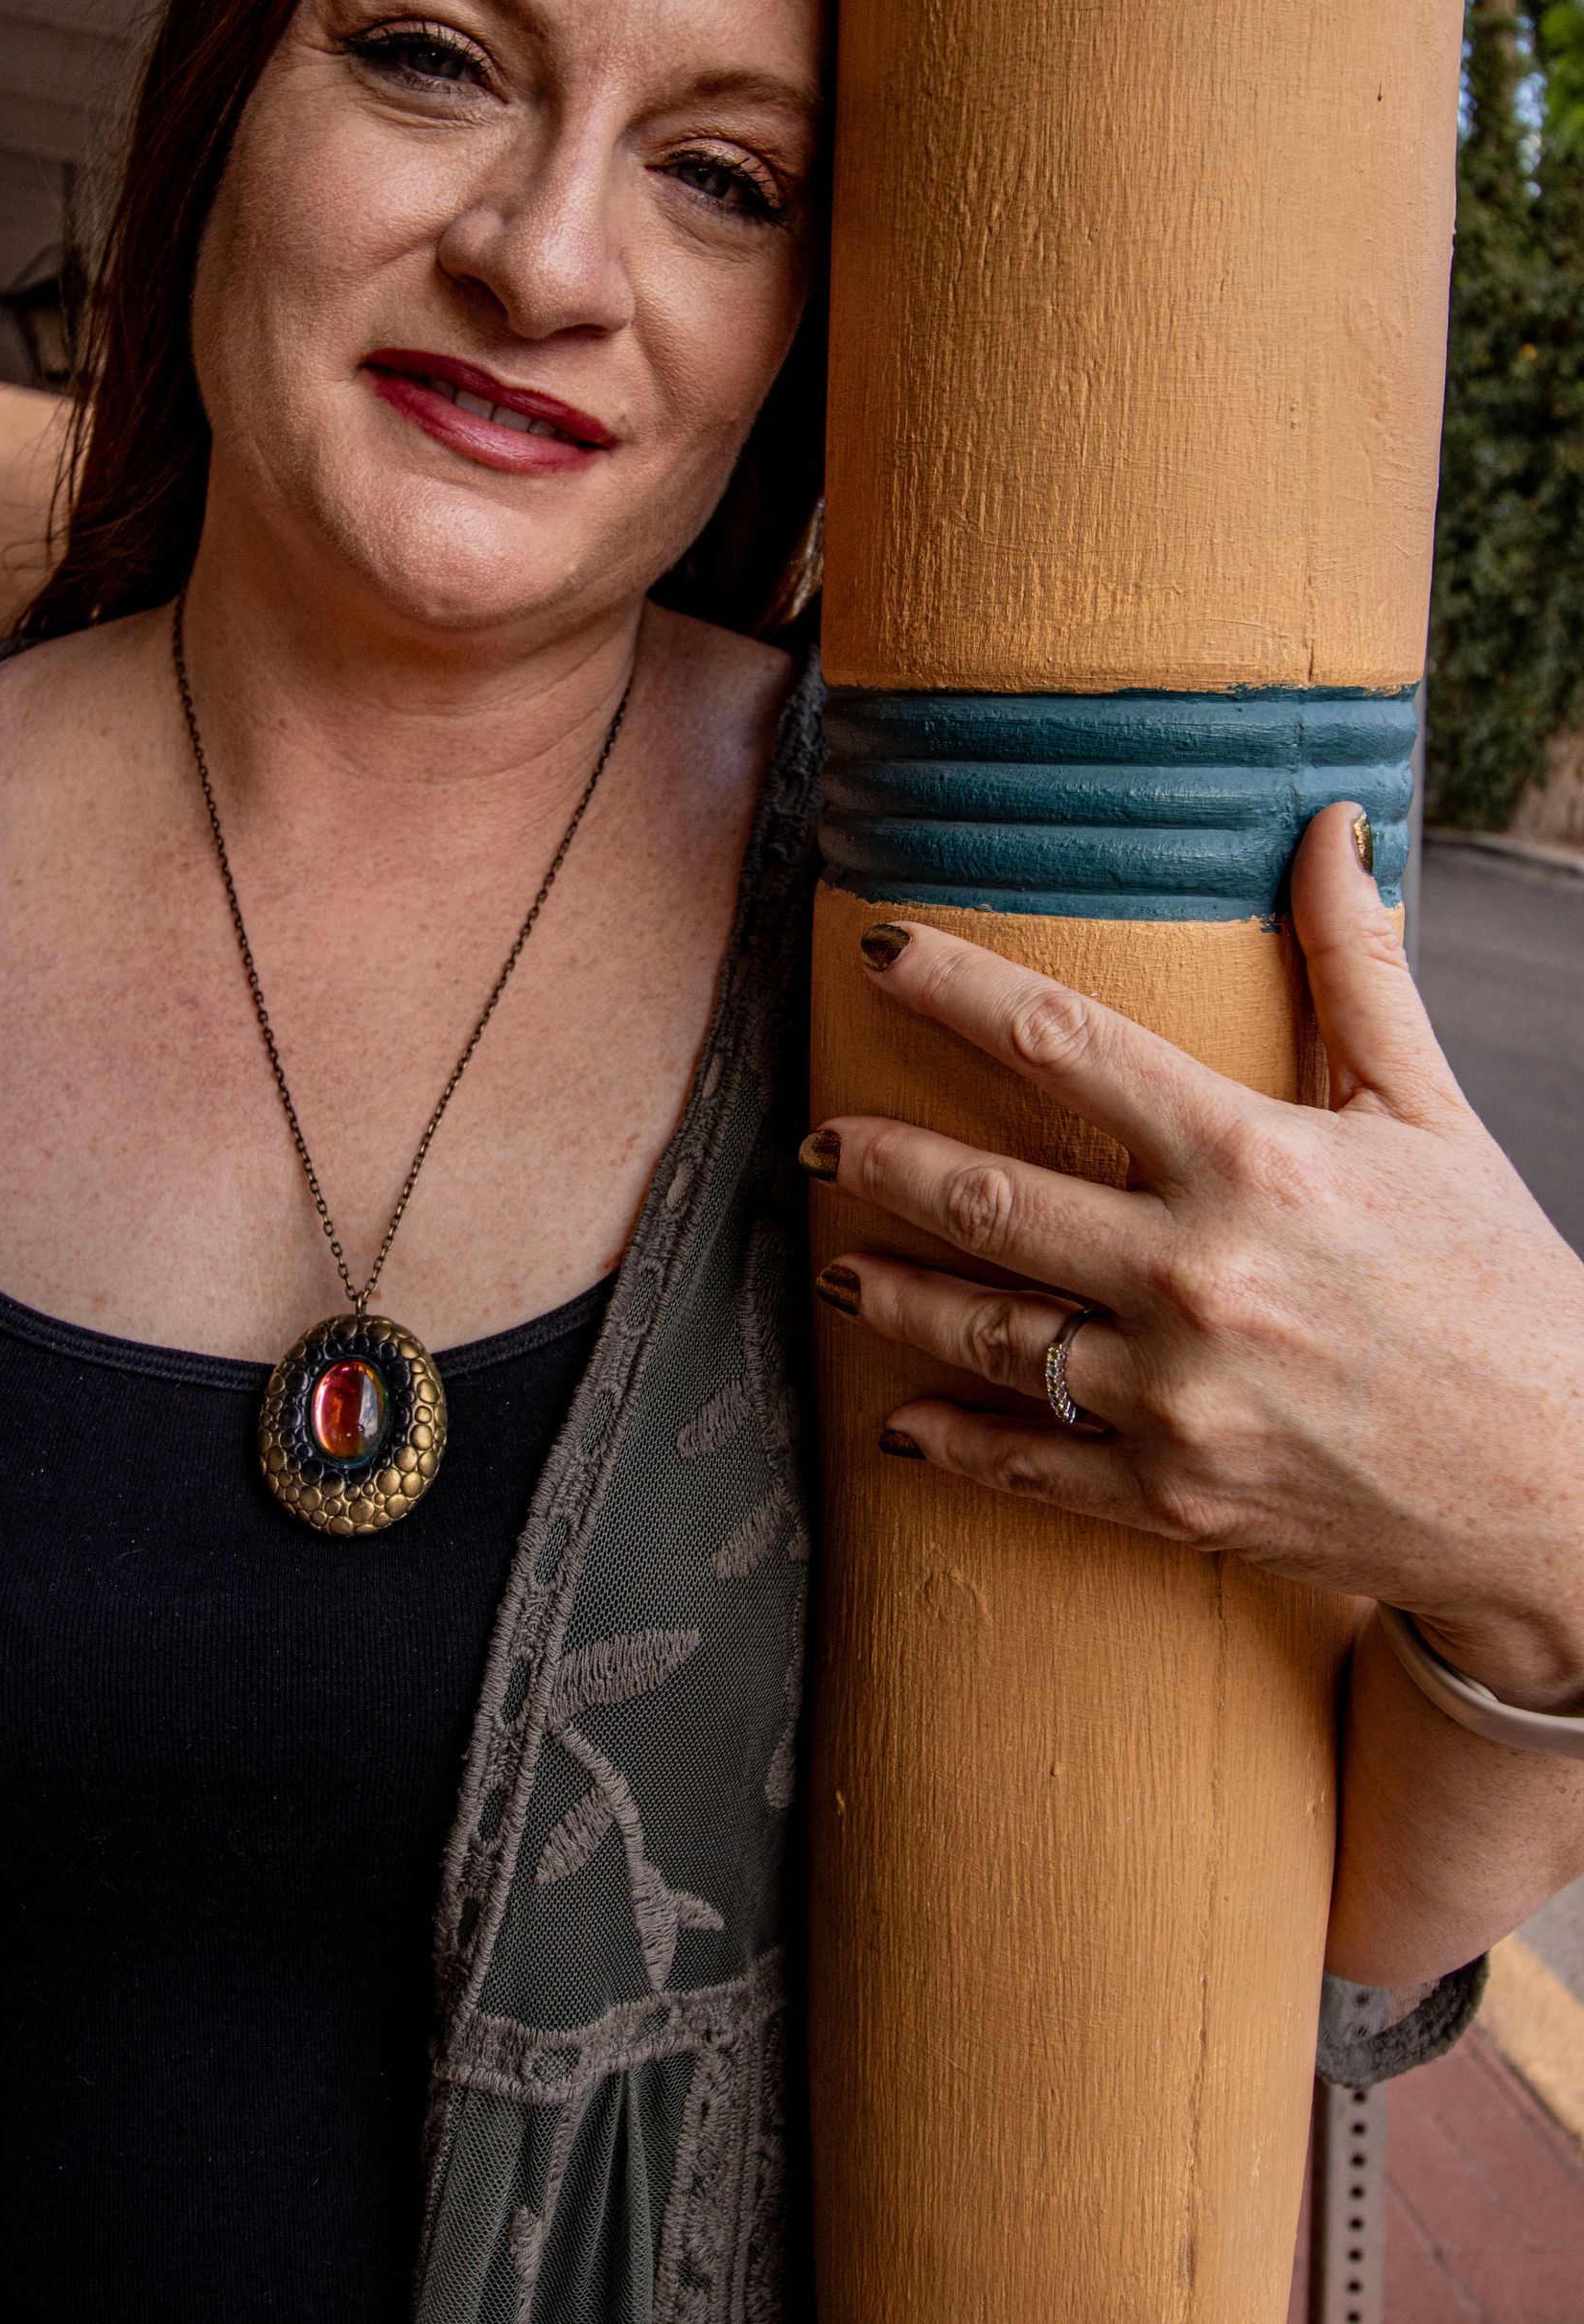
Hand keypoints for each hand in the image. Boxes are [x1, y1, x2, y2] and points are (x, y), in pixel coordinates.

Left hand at [807, 806, 1583, 1712]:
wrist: (1568, 1488)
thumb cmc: (1500, 1285)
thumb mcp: (1431, 1114)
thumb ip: (1358, 969)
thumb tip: (1330, 825)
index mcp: (1255, 1162)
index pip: (1065, 1043)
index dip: (954, 986)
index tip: (878, 948)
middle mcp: (1199, 1276)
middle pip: (989, 1198)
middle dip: (881, 1161)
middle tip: (815, 1141)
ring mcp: (1180, 1398)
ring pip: (988, 1332)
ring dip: (892, 1296)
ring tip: (835, 1267)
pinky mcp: (1178, 1498)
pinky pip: (1030, 1463)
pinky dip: (952, 1443)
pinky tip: (898, 1423)